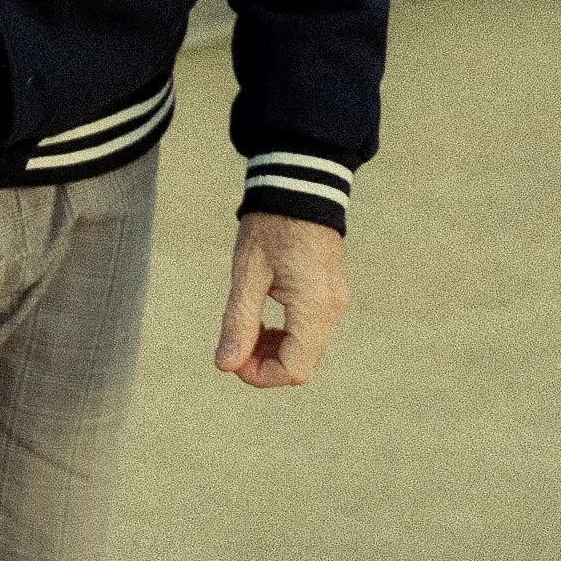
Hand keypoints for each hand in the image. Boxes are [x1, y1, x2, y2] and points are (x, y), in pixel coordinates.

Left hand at [214, 212, 348, 389]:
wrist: (298, 185)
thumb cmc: (271, 226)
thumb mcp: (247, 274)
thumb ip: (238, 322)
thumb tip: (226, 364)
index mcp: (314, 308)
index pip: (294, 369)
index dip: (260, 374)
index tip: (232, 358)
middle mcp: (332, 310)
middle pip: (302, 363)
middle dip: (265, 362)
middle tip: (235, 344)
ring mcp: (334, 301)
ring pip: (306, 348)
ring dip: (274, 349)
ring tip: (246, 329)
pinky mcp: (330, 293)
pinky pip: (311, 329)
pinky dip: (286, 333)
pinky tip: (264, 318)